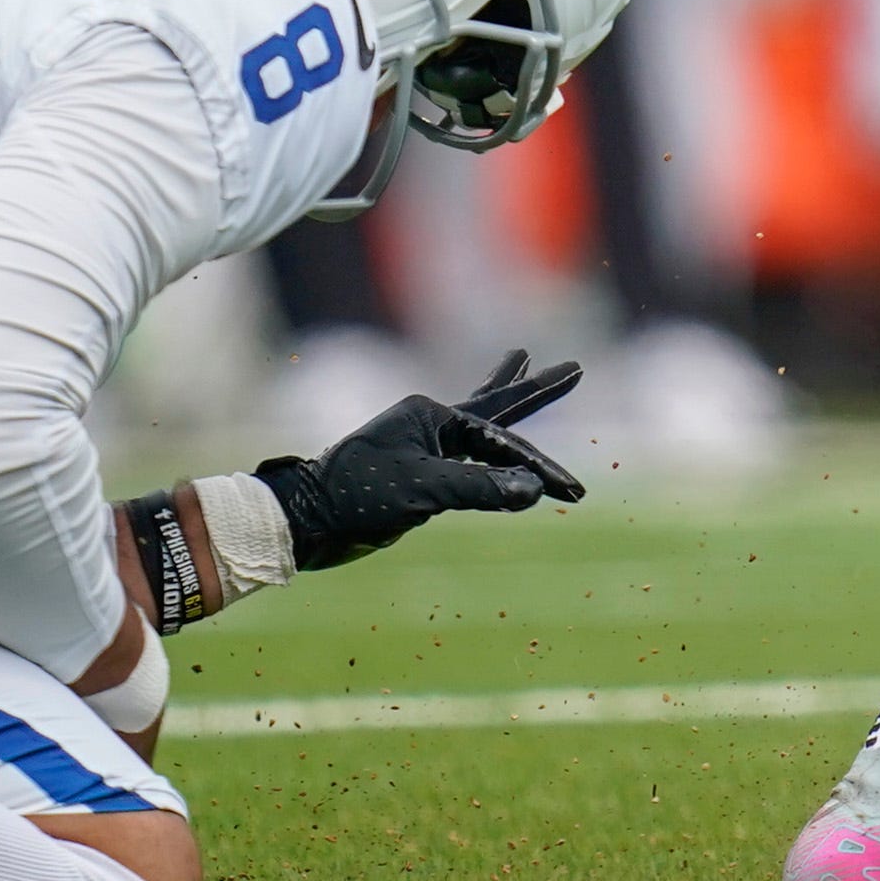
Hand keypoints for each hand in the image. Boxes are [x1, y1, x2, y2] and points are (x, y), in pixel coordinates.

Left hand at [256, 353, 588, 567]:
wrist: (305, 520)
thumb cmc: (357, 496)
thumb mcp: (422, 490)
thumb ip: (479, 487)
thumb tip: (533, 491)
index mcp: (431, 415)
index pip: (501, 439)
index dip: (537, 466)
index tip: (569, 491)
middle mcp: (430, 424)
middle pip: (495, 406)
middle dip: (533, 390)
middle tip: (574, 367)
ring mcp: (423, 448)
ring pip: (478, 424)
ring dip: (505, 399)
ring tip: (522, 360)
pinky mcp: (416, 473)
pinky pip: (463, 456)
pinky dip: (484, 446)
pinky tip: (487, 437)